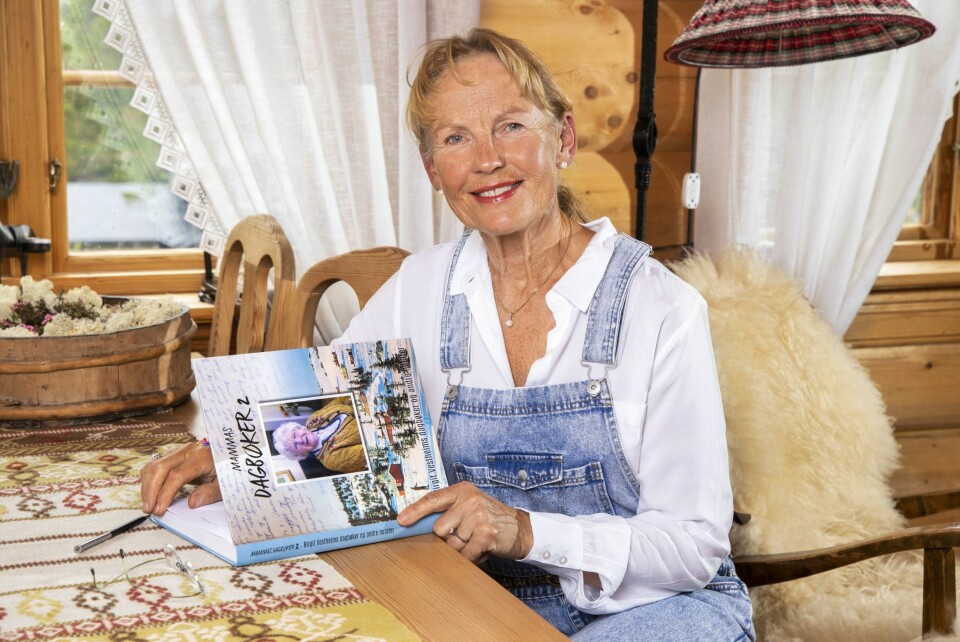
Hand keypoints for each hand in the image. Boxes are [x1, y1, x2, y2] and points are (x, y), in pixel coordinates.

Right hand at [140, 441, 219, 515]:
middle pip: (160, 468)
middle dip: (150, 490)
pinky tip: (150, 493)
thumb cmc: (227, 472)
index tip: (159, 509)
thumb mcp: (224, 485)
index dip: (165, 493)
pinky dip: (149, 480)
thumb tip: (191, 503)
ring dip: (147, 486)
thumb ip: (209, 493)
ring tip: (148, 504)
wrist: (230, 457)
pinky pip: (155, 465)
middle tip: (148, 509)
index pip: (177, 475)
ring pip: (154, 465)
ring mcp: (179, 451)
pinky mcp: (174, 455)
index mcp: (201, 457)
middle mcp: (187, 451)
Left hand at [397, 482, 532, 562]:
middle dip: (449, 538)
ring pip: (451, 544)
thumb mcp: (469, 506)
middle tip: (467, 535)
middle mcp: (470, 500)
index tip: (401, 521)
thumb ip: (448, 511)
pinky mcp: (487, 534)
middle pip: (439, 528)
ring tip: (476, 541)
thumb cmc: (489, 518)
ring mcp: (479, 516)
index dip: (415, 511)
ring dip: (462, 549)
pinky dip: (471, 557)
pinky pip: (465, 554)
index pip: (433, 499)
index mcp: (462, 490)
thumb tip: (417, 524)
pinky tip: (482, 549)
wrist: (520, 529)